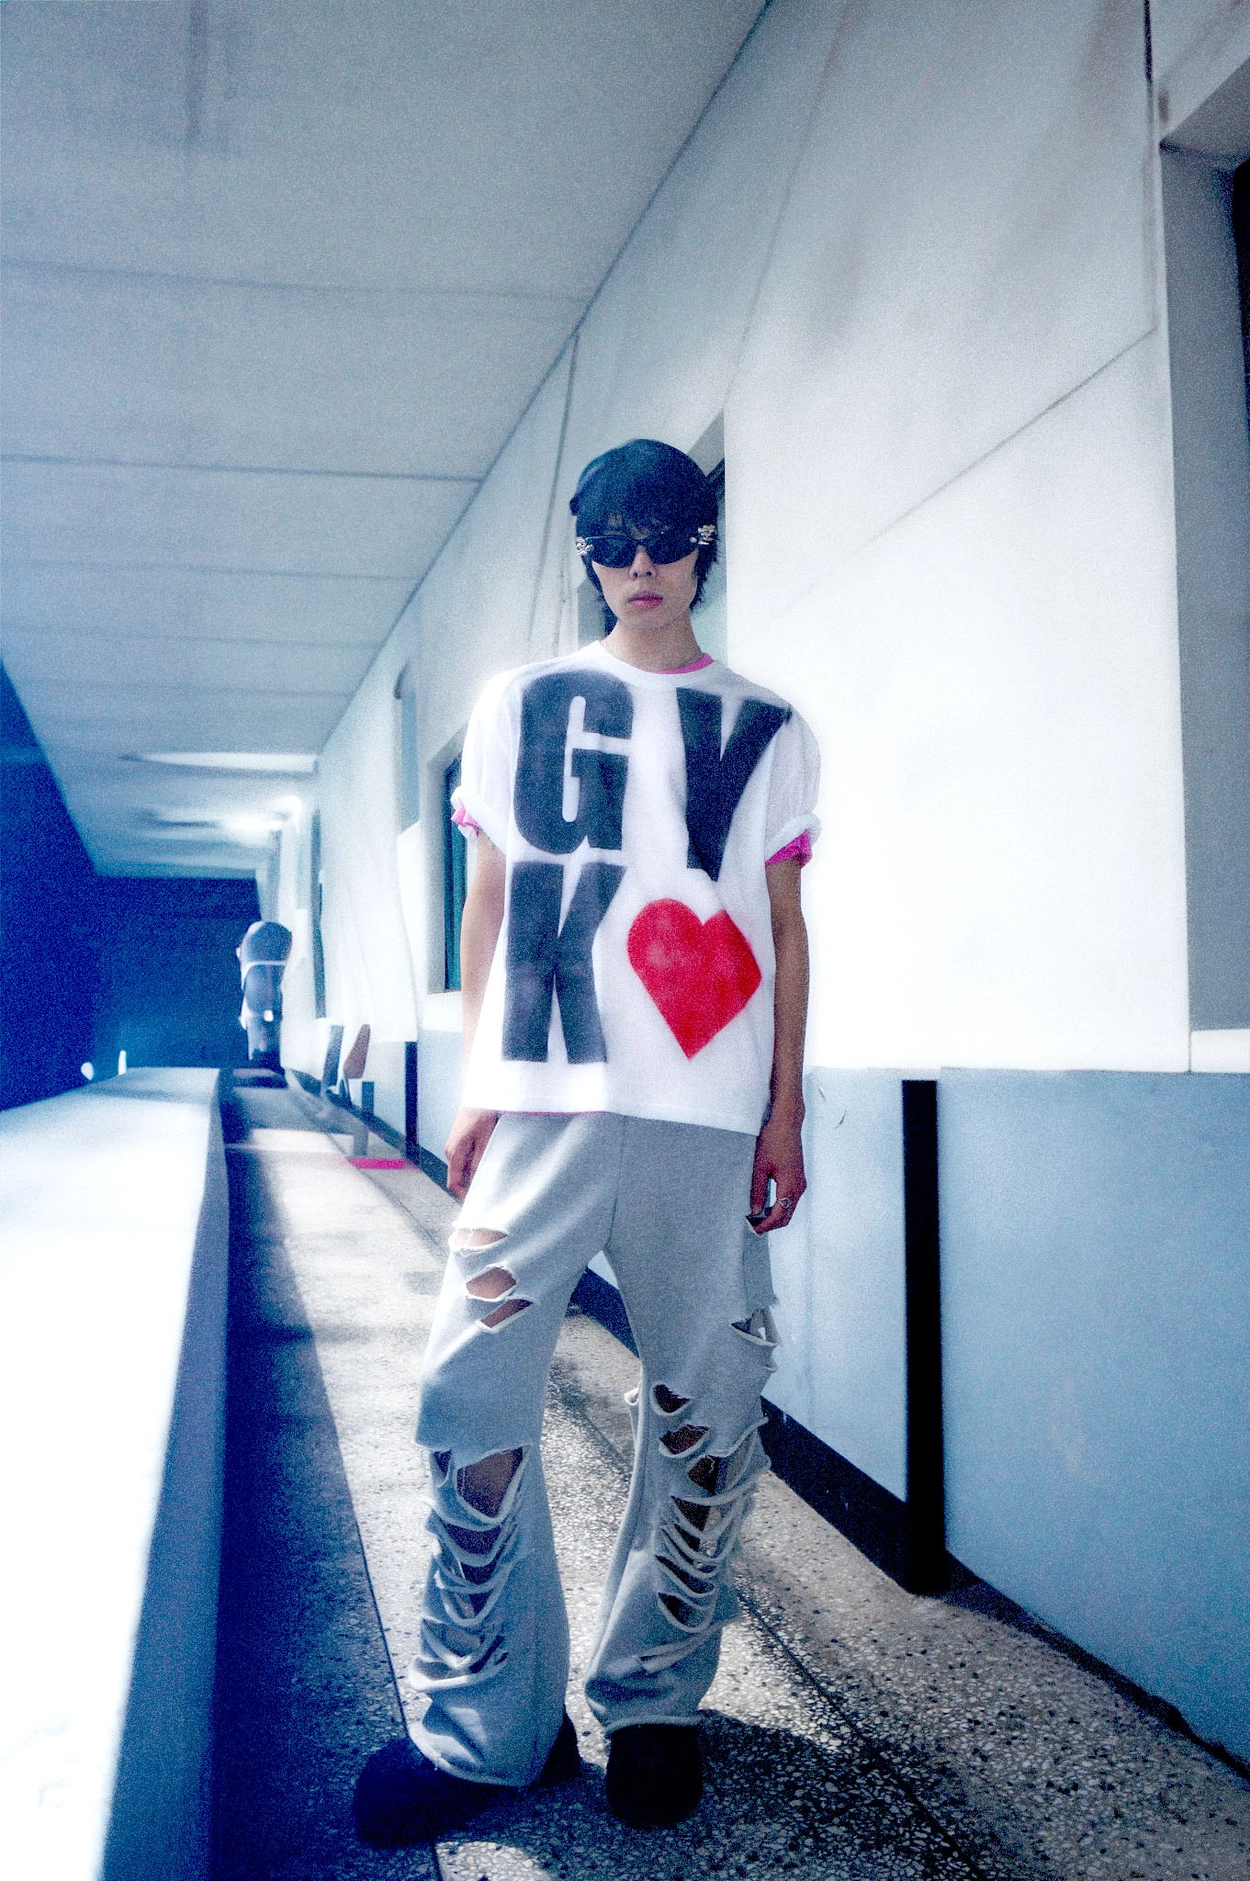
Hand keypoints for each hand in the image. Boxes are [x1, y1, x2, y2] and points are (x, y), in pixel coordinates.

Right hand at [444, 1107, 498, 1198]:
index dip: (464, 1195)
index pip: (454, 1183)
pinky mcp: (459, 1140)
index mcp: (454, 1153)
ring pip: (462, 1168)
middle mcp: (450, 1151)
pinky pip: (464, 1158)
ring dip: (473, 1173)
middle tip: (488, 1191)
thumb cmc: (482, 1114)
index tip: (477, 1201)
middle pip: (458, 1177)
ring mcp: (453, 1145)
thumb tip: (477, 1181)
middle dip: (470, 1185)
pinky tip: (486, 1161)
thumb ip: (480, 1161)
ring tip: (490, 1176)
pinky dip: (473, 1163)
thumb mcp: (485, 1139)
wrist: (479, 1093)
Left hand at [748, 1110, 805, 1233]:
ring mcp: (800, 1182)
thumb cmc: (773, 1140)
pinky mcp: (798, 1178)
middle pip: (787, 1216)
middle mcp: (799, 1187)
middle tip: (753, 1227)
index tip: (752, 1229)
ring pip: (789, 1208)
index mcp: (790, 1186)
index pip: (780, 1216)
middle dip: (771, 1224)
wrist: (787, 1122)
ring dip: (775, 1216)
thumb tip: (754, 1211)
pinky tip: (765, 1205)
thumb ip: (758, 1191)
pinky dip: (779, 1206)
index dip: (766, 1226)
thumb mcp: (760, 1166)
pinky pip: (790, 1199)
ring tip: (756, 1217)